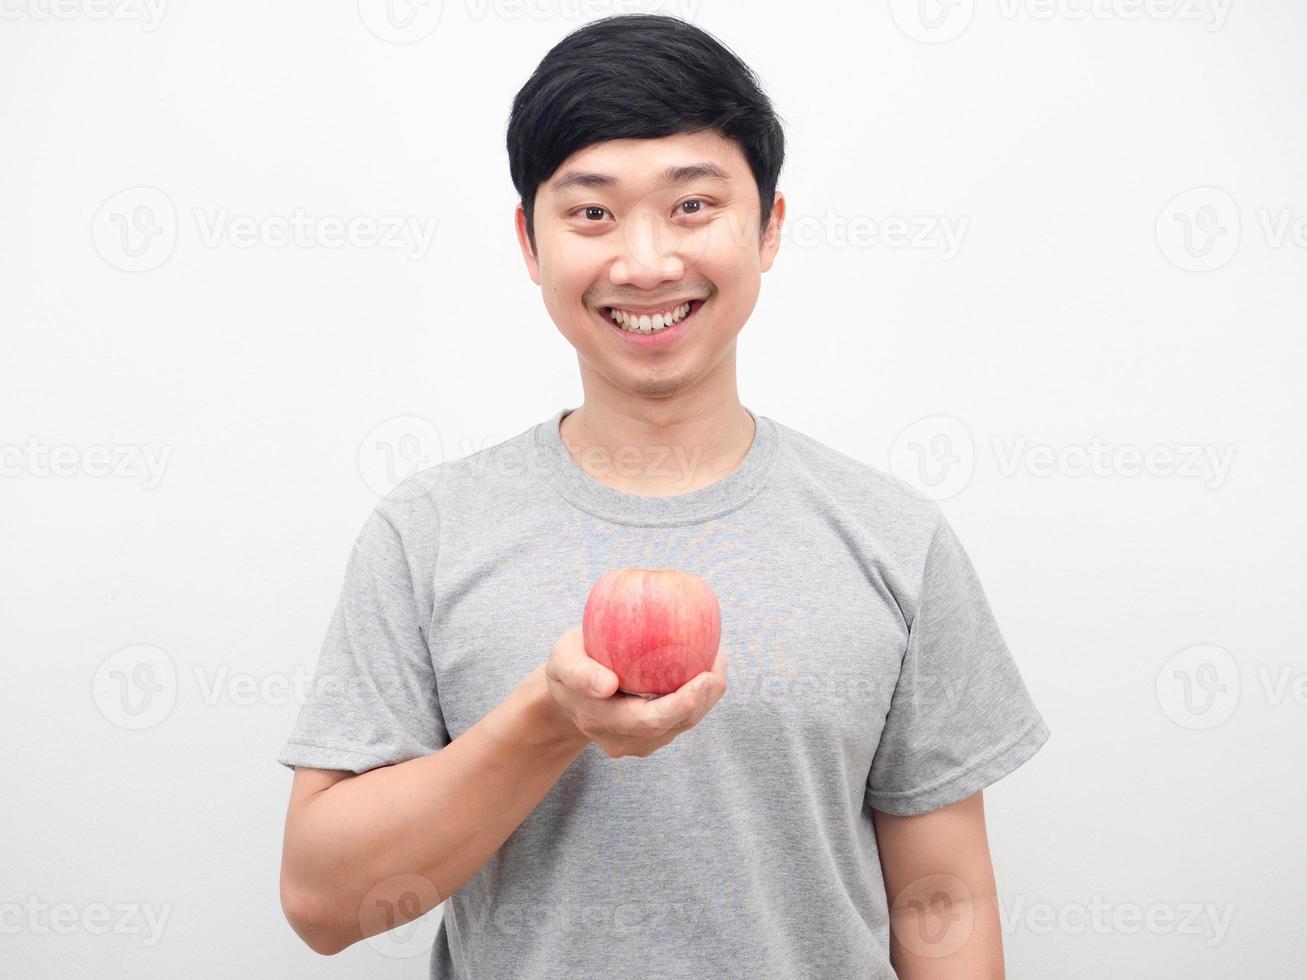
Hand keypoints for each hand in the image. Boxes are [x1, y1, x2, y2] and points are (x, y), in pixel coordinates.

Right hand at [542, 627, 727, 758]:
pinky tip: (708, 667)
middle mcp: (623, 738)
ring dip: (706, 697)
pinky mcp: (652, 735)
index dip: (681, 705)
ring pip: (682, 724)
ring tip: (719, 660)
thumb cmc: (568, 666)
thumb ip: (579, 673)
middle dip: (704, 699)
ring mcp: (639, 740)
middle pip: (673, 725)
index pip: (648, 721)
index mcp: (601, 720)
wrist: (568, 696)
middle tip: (719, 663)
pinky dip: (699, 696)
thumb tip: (607, 685)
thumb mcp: (562, 661)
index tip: (704, 677)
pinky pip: (681, 719)